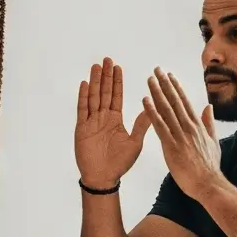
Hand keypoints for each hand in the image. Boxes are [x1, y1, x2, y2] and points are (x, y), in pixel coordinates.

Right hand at [74, 60, 153, 189]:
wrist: (104, 177)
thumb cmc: (120, 163)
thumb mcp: (135, 142)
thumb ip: (142, 124)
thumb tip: (154, 108)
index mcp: (116, 120)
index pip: (117, 96)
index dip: (117, 81)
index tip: (117, 67)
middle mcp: (103, 118)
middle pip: (104, 92)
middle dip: (106, 76)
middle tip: (106, 59)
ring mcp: (92, 122)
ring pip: (94, 97)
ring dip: (95, 82)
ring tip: (96, 67)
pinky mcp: (82, 128)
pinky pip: (83, 110)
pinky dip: (83, 97)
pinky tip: (85, 84)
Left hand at [142, 67, 222, 196]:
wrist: (208, 183)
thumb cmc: (209, 166)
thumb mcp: (213, 142)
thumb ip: (209, 123)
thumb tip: (208, 107)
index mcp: (197, 125)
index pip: (184, 101)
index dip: (176, 87)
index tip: (169, 75)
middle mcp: (189, 126)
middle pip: (174, 101)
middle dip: (164, 84)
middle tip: (156, 70)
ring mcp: (180, 135)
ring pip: (166, 109)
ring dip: (157, 92)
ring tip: (149, 79)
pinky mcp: (171, 145)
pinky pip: (159, 125)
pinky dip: (152, 112)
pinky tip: (145, 101)